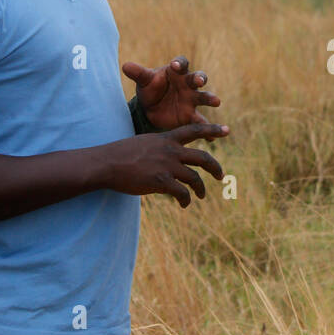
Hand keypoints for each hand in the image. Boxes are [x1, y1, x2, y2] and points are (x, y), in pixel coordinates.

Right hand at [102, 122, 228, 205]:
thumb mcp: (144, 143)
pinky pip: (182, 193)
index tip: (227, 130)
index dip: (212, 130)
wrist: (106, 163)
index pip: (194, 130)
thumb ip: (160, 148)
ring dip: (201, 189)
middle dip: (215, 168)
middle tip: (221, 176)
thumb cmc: (121, 155)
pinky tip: (184, 205)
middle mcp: (170, 151)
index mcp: (166, 139)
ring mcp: (167, 166)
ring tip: (201, 195)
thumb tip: (168, 158)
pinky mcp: (161, 182)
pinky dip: (186, 200)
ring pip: (195, 178)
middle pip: (203, 157)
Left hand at [123, 56, 220, 131]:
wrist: (151, 108)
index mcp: (176, 72)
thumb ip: (138, 74)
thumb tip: (125, 65)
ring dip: (210, 98)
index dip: (180, 63)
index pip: (181, 63)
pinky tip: (212, 136)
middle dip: (200, 78)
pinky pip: (200, 122)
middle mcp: (188, 84)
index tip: (175, 65)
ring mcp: (191, 100)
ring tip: (216, 101)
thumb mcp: (144, 81)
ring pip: (203, 97)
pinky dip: (208, 129)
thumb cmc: (150, 88)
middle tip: (200, 81)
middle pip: (197, 78)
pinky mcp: (191, 116)